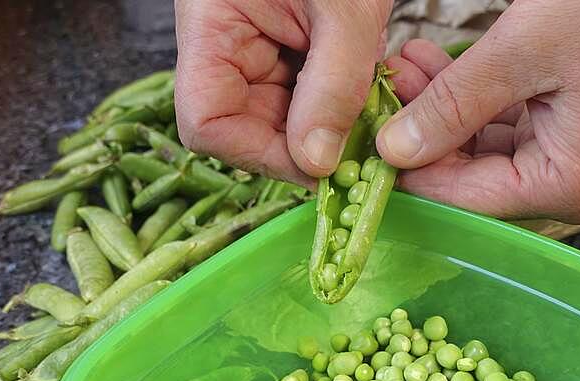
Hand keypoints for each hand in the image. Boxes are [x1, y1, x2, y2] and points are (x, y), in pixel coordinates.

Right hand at [174, 0, 391, 186]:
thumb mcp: (344, 11)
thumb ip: (332, 87)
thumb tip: (317, 162)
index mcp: (211, 27)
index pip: (207, 123)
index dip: (259, 155)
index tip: (318, 165)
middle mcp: (227, 47)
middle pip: (248, 130)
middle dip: (307, 143)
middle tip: (362, 145)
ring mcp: (259, 53)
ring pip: (285, 122)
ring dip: (332, 125)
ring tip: (372, 99)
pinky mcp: (290, 54)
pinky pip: (310, 100)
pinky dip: (344, 104)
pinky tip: (371, 84)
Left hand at [378, 0, 579, 223]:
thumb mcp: (525, 52)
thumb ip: (454, 106)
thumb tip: (395, 150)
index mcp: (569, 185)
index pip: (465, 198)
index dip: (408, 173)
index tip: (362, 143)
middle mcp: (575, 187)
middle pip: (474, 177)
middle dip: (424, 132)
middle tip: (385, 85)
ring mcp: (578, 161)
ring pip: (488, 150)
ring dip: (446, 110)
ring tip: (408, 63)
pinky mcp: (578, 133)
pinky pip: (512, 129)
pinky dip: (477, 101)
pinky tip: (443, 67)